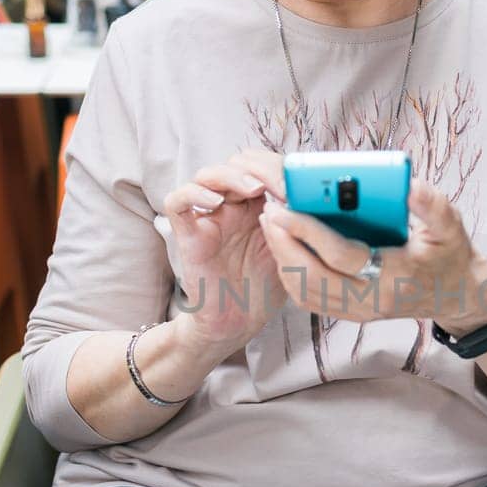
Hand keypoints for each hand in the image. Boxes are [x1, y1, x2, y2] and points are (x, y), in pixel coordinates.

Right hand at [163, 148, 286, 349]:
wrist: (237, 323)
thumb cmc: (264, 288)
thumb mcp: (291, 251)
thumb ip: (297, 225)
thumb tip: (309, 195)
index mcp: (256, 206)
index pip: (261, 167)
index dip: (279, 168)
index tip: (300, 185)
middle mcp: (231, 206)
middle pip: (236, 163)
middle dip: (260, 167)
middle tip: (281, 187)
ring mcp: (208, 218)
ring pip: (207, 175)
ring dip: (231, 175)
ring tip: (253, 188)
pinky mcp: (188, 234)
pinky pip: (177, 201)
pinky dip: (193, 193)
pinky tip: (217, 203)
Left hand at [258, 177, 486, 331]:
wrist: (458, 295)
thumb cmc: (450, 255)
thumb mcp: (451, 226)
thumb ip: (432, 205)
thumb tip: (409, 185)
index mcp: (395, 276)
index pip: (342, 256)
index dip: (309, 233)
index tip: (284, 208)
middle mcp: (373, 299)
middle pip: (314, 278)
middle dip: (284, 246)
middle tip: (269, 213)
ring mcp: (360, 311)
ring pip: (306, 293)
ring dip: (283, 260)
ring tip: (272, 226)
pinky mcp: (352, 314)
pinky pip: (311, 300)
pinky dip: (292, 276)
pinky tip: (285, 249)